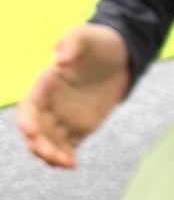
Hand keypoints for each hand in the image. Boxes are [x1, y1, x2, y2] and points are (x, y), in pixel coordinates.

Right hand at [16, 24, 130, 169]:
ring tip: (67, 163)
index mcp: (46, 84)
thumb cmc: (99, 42)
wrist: (121, 55)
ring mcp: (65, 117)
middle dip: (39, 145)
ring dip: (52, 156)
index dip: (26, 121)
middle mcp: (51, 103)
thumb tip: (61, 59)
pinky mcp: (80, 127)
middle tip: (53, 156)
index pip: (28, 107)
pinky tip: (73, 164)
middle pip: (36, 131)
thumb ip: (72, 43)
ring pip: (50, 142)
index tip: (31, 133)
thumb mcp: (86, 35)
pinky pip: (68, 146)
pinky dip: (66, 157)